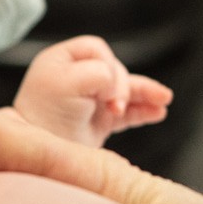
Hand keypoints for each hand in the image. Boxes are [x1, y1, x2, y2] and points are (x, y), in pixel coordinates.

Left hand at [13, 36, 172, 144]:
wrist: (37, 154)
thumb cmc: (44, 115)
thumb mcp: (67, 84)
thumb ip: (97, 73)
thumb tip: (116, 85)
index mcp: (62, 60)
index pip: (97, 50)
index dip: (107, 66)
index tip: (105, 90)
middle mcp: (77, 77)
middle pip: (114, 69)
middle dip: (121, 87)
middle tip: (115, 106)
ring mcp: (91, 99)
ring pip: (126, 90)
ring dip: (146, 94)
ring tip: (165, 99)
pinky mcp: (100, 120)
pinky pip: (128, 112)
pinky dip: (144, 111)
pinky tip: (159, 112)